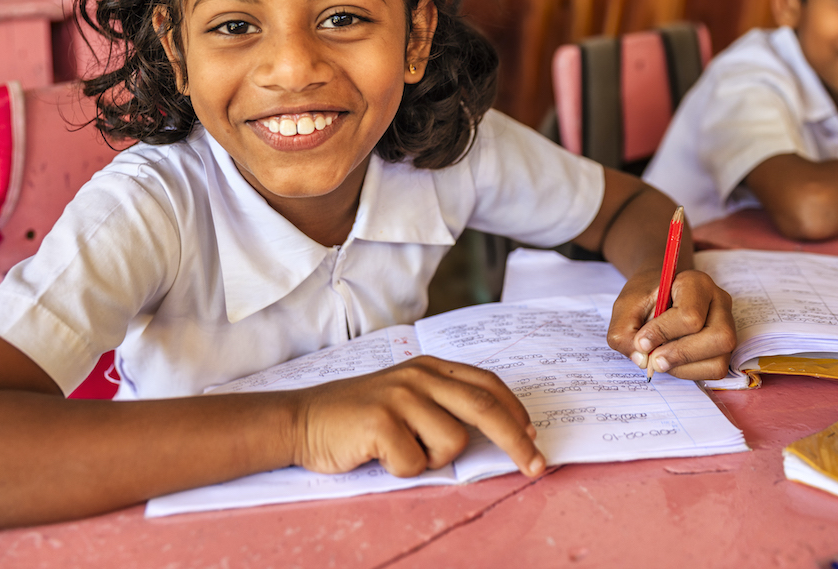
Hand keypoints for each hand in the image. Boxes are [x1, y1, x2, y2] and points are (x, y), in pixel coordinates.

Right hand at [291, 356, 544, 478]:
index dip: (515, 412)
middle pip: (484, 408)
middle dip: (517, 441)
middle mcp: (418, 376)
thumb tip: (498, 430)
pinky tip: (378, 455)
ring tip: (399, 450)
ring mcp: (399, 396)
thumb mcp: (405, 396)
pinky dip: (401, 470)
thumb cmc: (357, 417)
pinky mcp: (381, 421)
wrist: (302, 419)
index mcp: (429, 367)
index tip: (534, 436)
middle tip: (536, 467)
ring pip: (450, 443)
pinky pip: (415, 463)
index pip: (487, 385)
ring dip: (431, 460)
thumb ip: (443, 404)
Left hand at [606, 269, 735, 380]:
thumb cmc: (644, 298)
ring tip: (661, 360)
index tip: (641, 341)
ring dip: (685, 367)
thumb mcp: (625, 308)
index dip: (663, 333)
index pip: (690, 316)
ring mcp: (727, 324)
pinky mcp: (724, 345)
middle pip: (718, 337)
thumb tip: (643, 361)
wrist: (656, 293)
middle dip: (681, 355)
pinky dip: (690, 373)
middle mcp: (719, 302)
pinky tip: (673, 362)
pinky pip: (716, 369)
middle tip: (654, 359)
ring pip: (720, 359)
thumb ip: (623, 333)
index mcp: (696, 283)